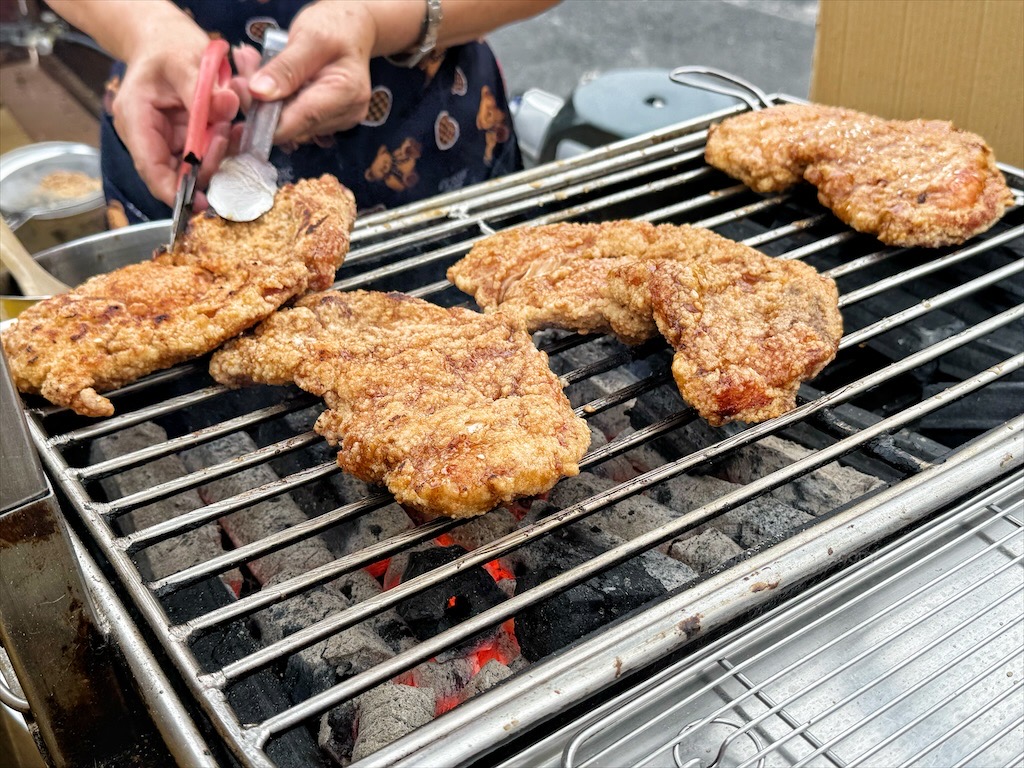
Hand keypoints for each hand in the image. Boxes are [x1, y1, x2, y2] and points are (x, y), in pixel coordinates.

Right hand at [111, 20, 239, 206]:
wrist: (165, 37)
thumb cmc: (166, 45)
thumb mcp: (183, 61)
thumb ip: (202, 89)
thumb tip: (224, 108)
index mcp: (136, 120)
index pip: (152, 169)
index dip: (177, 191)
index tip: (204, 202)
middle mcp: (149, 135)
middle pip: (177, 172)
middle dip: (206, 165)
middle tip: (225, 136)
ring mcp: (168, 138)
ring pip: (195, 165)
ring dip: (217, 154)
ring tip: (229, 127)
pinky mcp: (186, 137)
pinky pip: (206, 152)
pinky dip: (222, 145)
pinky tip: (232, 128)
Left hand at [237, 2, 380, 143]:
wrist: (352, 29)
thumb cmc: (334, 27)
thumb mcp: (308, 37)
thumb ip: (285, 67)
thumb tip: (259, 93)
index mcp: (345, 95)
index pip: (297, 124)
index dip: (263, 115)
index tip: (241, 87)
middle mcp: (346, 116)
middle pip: (290, 127)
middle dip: (262, 101)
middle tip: (244, 64)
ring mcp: (339, 122)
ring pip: (289, 124)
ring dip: (266, 100)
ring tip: (254, 65)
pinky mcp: (329, 122)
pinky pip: (295, 119)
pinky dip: (277, 101)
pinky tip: (269, 79)